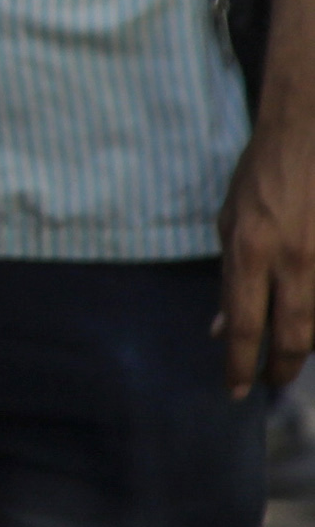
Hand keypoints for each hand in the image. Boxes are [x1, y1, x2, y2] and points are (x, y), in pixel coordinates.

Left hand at [222, 100, 314, 396]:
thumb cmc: (261, 178)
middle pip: (293, 336)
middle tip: (270, 383)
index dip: (238, 363)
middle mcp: (293, 261)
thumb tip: (220, 328)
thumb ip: (228, 278)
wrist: (309, 136)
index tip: (234, 390)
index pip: (243, 324)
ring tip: (288, 356)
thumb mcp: (230, 224)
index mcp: (251, 250)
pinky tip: (309, 326)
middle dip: (281, 368)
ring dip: (304, 345)